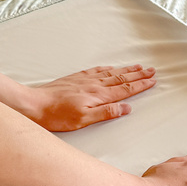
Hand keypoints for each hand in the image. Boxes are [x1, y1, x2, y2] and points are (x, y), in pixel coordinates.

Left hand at [24, 64, 156, 130]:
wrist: (34, 104)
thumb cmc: (58, 115)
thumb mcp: (84, 119)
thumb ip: (107, 112)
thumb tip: (126, 108)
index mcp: (99, 96)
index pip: (125, 89)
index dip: (141, 85)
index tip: (153, 80)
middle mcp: (94, 85)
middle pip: (121, 78)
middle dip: (138, 74)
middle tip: (152, 70)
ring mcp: (84, 81)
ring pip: (111, 73)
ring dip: (126, 69)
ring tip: (138, 66)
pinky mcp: (75, 79)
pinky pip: (96, 71)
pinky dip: (107, 68)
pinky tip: (111, 67)